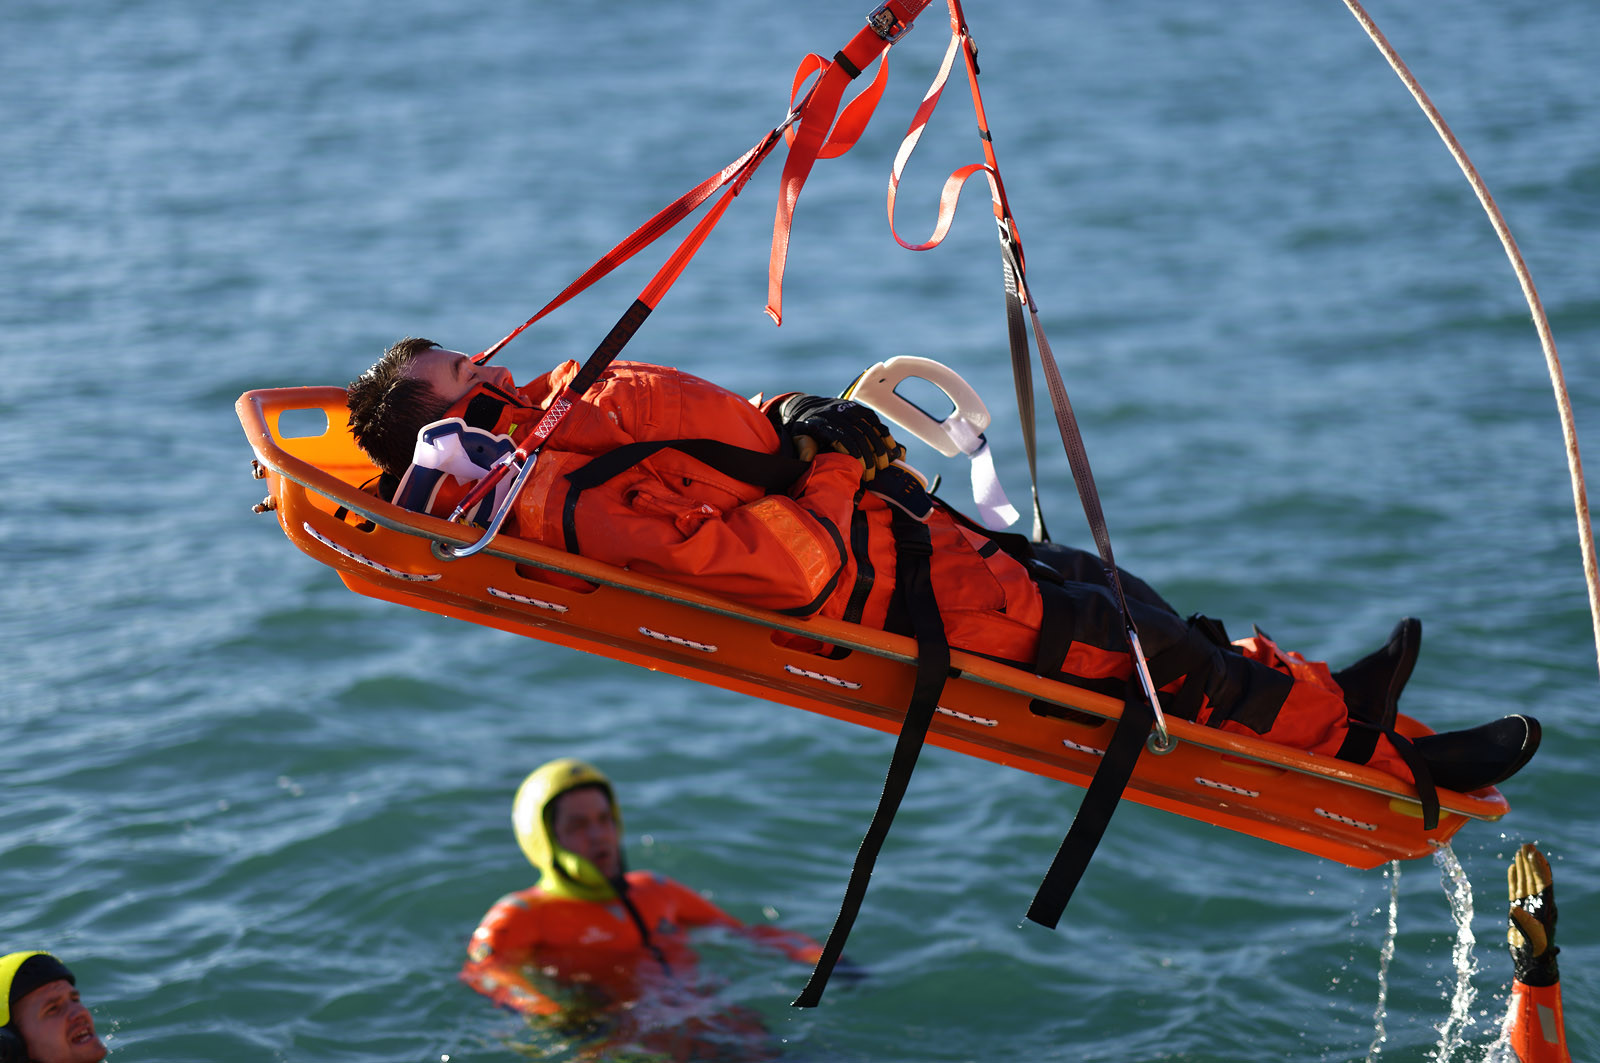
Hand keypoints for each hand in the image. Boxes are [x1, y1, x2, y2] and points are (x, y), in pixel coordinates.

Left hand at [777, 394, 902, 480]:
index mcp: (821, 424)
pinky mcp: (857, 407)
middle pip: (858, 435)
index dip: (854, 454)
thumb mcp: (798, 439)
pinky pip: (874, 420)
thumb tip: (807, 460)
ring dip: (879, 447)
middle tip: (873, 474)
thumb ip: (804, 449)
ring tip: (884, 465)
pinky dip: (884, 434)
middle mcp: (837, 414)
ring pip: (869, 428)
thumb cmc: (803, 430)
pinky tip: (891, 448)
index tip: (861, 470)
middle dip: (869, 456)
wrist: (805, 407)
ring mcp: (848, 409)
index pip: (842, 439)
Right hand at [1507, 842, 1558, 985]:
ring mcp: (1528, 905)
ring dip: (1524, 867)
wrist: (1530, 961)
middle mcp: (1538, 904)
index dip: (1539, 867)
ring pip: (1526, 882)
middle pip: (1535, 878)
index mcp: (1545, 907)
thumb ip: (1525, 923)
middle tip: (1527, 846)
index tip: (1534, 853)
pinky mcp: (1519, 909)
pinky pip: (1516, 890)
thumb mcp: (1532, 938)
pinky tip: (1513, 868)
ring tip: (1520, 852)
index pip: (1543, 883)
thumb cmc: (1534, 951)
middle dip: (1532, 862)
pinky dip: (1514, 878)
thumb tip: (1515, 908)